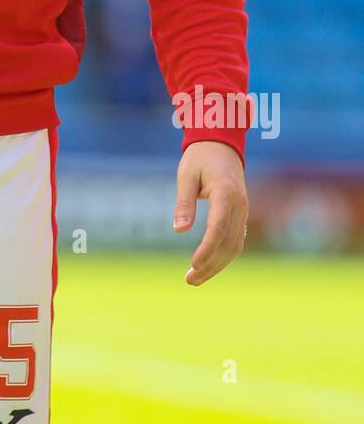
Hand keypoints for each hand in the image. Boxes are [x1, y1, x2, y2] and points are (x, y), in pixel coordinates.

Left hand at [173, 141, 247, 285]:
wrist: (220, 143)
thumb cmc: (200, 157)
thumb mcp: (186, 176)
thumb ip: (184, 203)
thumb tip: (179, 230)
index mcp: (226, 194)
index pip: (218, 229)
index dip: (207, 250)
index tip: (193, 265)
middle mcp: (240, 205)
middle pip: (229, 244)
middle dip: (210, 265)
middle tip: (190, 280)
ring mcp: (243, 210)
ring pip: (235, 246)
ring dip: (217, 265)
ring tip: (195, 278)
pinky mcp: (241, 213)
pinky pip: (236, 240)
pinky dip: (223, 256)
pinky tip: (208, 265)